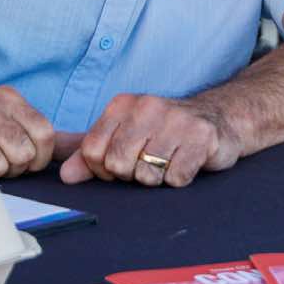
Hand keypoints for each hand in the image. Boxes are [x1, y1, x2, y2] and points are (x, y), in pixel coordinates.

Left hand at [58, 94, 242, 187]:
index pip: (91, 151)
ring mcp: (176, 121)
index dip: (103, 169)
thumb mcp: (123, 136)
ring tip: (168, 160)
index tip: (120, 164)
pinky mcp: (202, 138)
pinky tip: (186, 162)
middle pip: (118, 165)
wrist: (217, 117)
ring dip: (157, 178)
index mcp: (121, 105)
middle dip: (131, 174)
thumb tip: (65, 176)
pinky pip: (176, 178)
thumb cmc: (163, 132)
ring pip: (147, 176)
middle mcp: (147, 107)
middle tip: (148, 162)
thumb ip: (90, 154)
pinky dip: (179, 179)